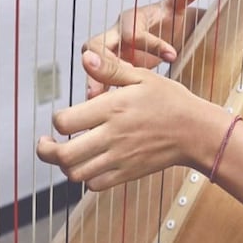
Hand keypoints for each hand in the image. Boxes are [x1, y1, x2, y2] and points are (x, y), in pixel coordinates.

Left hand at [37, 48, 227, 190]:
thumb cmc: (170, 100)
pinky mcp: (127, 173)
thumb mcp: (142, 76)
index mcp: (112, 108)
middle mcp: (112, 135)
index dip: (57, 121)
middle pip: (64, 155)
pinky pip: (95, 185)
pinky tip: (89, 165)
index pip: (65, 122)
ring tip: (66, 154)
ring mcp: (119, 158)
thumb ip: (111, 69)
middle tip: (46, 143)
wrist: (195, 131)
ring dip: (65, 165)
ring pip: (76, 173)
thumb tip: (85, 57)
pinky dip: (85, 178)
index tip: (62, 118)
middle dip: (47, 150)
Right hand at [83, 0, 205, 96]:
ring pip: (92, 64)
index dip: (151, 44)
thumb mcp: (177, 9)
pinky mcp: (110, 68)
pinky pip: (98, 78)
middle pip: (95, 45)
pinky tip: (101, 107)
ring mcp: (110, 53)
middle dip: (102, 63)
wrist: (164, 34)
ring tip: (96, 98)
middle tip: (116, 80)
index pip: (133, 31)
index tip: (172, 56)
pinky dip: (99, 90)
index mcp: (131, 18)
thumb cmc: (169, 20)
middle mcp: (115, 34)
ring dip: (94, 79)